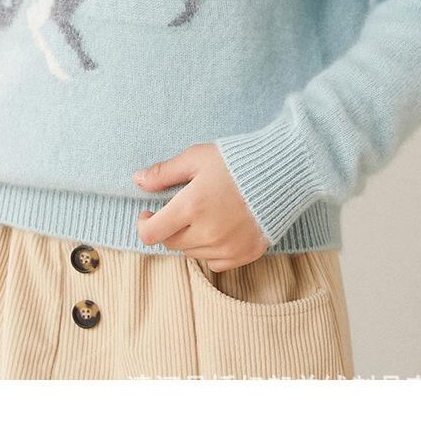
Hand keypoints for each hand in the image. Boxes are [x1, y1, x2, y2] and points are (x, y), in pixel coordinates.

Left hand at [132, 142, 269, 270]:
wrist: (283, 171)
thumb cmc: (237, 160)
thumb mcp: (197, 157)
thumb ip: (164, 172)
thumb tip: (137, 180)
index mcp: (191, 207)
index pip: (151, 234)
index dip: (144, 224)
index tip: (149, 213)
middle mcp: (208, 233)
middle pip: (171, 243)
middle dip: (168, 227)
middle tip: (178, 209)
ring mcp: (227, 247)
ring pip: (191, 253)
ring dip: (189, 238)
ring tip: (203, 214)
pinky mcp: (244, 254)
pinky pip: (214, 262)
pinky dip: (210, 249)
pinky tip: (219, 228)